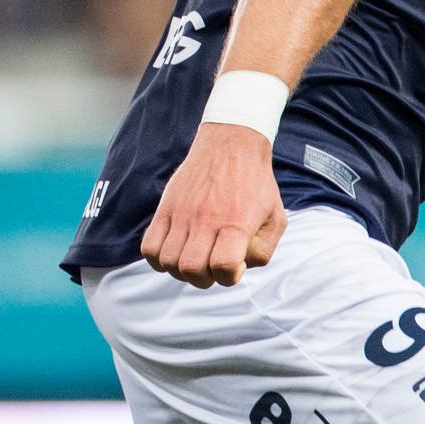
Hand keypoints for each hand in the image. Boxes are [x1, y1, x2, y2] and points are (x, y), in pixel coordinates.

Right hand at [140, 122, 288, 288]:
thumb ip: (265, 249)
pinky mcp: (165, 208)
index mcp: (236, 222)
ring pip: (168, 262)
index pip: (224, 265)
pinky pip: (148, 247)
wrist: (231, 145)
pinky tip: (176, 251)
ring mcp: (182, 214)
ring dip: (181, 271)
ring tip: (195, 258)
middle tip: (212, 267)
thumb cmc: (256, 184)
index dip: (230, 277)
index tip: (235, 267)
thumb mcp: (276, 215)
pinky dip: (158, 259)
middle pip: (191, 269)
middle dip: (203, 279)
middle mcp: (207, 219)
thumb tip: (240, 269)